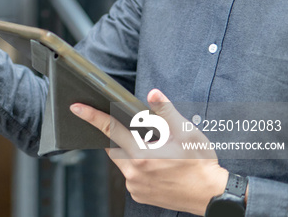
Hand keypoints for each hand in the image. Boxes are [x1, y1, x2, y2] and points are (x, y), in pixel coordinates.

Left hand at [70, 89, 228, 215]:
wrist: (211, 195)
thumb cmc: (200, 163)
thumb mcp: (186, 132)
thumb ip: (166, 111)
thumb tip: (153, 93)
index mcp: (142, 154)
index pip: (110, 128)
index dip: (91, 116)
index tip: (76, 107)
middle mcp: (133, 172)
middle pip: (114, 146)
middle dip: (119, 136)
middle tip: (139, 133)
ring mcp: (134, 185)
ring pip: (122, 162)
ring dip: (130, 152)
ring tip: (154, 151)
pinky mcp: (138, 195)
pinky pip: (130, 176)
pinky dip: (136, 167)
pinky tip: (154, 166)